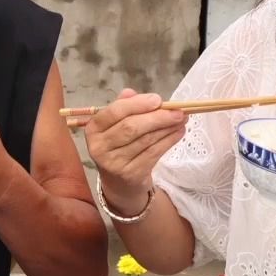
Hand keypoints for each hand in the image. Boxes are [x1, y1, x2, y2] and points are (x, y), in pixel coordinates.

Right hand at [81, 89, 185, 211]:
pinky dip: (169, 141)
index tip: (158, 99)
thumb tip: (132, 93)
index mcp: (94, 129)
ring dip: (167, 128)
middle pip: (131, 127)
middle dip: (157, 117)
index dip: (137, 104)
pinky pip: (154, 153)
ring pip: (145, 140)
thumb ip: (123, 107)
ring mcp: (114, 163)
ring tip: (182, 119)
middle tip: (178, 111)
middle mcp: (100, 147)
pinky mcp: (131, 174)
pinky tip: (179, 132)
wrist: (119, 182)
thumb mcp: (115, 125)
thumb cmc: (118, 146)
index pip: (114, 112)